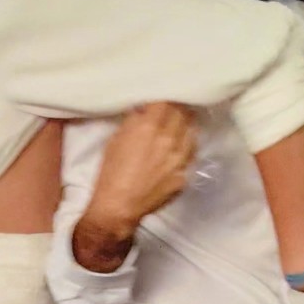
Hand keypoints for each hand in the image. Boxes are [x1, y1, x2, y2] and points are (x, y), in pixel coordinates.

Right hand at [87, 102, 197, 239]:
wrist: (119, 207)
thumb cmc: (112, 171)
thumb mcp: (116, 138)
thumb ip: (134, 121)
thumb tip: (145, 110)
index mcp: (150, 127)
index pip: (166, 100)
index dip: (164, 97)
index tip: (161, 97)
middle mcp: (169, 139)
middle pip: (182, 113)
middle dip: (176, 107)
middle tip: (172, 106)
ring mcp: (180, 158)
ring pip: (191, 131)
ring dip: (185, 124)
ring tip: (180, 122)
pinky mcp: (184, 174)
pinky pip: (191, 152)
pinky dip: (187, 144)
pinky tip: (181, 144)